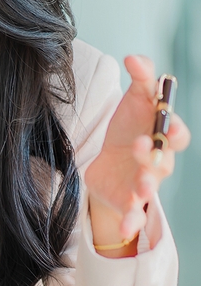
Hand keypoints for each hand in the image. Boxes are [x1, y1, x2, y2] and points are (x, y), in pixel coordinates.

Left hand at [85, 56, 190, 255]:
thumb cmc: (128, 129)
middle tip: (142, 146)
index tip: (167, 123)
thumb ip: (140, 80)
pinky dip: (131, 221)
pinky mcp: (128, 202)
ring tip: (139, 185)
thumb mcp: (134, 102)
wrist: (108, 164)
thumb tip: (135, 57)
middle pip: (164, 160)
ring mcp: (144, 183)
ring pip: (150, 186)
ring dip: (147, 185)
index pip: (176, 134)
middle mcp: (158, 162)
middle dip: (155, 155)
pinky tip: (128, 228)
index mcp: (162, 137)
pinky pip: (133, 214)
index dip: (174, 130)